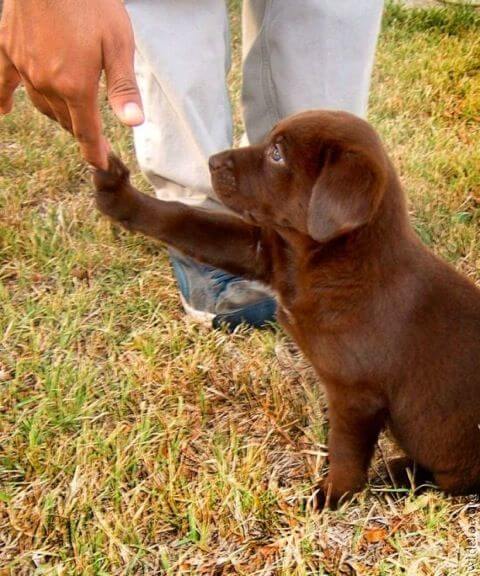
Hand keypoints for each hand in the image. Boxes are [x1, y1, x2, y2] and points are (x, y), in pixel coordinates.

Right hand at [0, 0, 143, 168]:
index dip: (94, 151)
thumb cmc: (91, 2)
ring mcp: (24, 66)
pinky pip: (4, 81)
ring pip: (42, 104)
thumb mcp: (118, 45)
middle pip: (65, 120)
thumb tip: (133, 123)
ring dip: (57, 116)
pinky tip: (4, 111)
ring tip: (69, 121)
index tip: (100, 164)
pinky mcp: (8, 48)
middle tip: (92, 139)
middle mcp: (47, 83)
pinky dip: (4, 97)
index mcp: (76, 87)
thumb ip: (123, 88)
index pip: (87, 131)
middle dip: (80, 132)